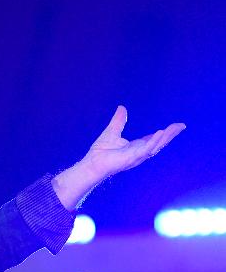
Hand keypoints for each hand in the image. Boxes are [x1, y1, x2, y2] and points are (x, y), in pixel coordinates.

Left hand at [52, 107, 185, 209]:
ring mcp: (136, 156)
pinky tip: (160, 133)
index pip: (154, 139)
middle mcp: (138, 152)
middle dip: (170, 135)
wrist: (91, 163)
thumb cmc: (100, 152)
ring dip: (166, 137)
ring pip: (155, 146)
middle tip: (181, 126)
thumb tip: (122, 108)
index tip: (175, 126)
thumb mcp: (112, 131)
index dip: (165, 133)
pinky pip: (145, 150)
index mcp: (136, 146)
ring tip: (175, 128)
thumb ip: (118, 121)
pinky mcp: (131, 158)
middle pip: (159, 143)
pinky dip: (153, 142)